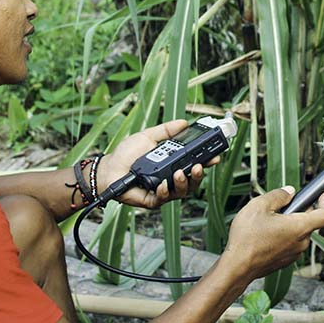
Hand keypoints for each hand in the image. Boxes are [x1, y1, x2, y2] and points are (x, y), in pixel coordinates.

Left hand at [98, 119, 220, 208]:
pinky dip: (164, 191)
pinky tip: (162, 183)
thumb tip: (184, 122)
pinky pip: (163, 198)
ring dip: (184, 183)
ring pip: (182, 192)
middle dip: (199, 175)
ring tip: (178, 173)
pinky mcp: (152, 200)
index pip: (195, 163)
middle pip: (193, 181)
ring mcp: (163, 190)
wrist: (108, 168)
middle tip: (198, 166)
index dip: (207, 161)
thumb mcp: (148, 137)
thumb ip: (166, 130)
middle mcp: (171, 178)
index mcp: (173, 163)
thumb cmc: (127, 155)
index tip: (215, 156)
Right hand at [223, 187, 323, 279]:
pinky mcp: (285, 261)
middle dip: (300, 211)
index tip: (323, 194)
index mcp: (299, 227)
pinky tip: (265, 234)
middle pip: (310, 222)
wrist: (237, 267)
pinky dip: (283, 236)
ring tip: (269, 221)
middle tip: (283, 206)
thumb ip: (278, 195)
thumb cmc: (247, 238)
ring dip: (289, 224)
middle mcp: (301, 242)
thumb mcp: (259, 205)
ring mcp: (293, 254)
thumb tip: (289, 192)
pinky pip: (290, 244)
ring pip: (299, 233)